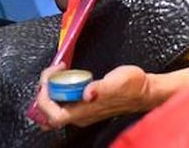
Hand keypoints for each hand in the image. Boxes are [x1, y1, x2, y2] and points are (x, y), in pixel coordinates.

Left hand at [33, 63, 152, 129]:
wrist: (144, 91)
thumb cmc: (133, 87)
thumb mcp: (119, 82)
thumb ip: (102, 88)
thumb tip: (88, 93)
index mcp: (86, 111)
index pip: (54, 115)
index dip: (45, 99)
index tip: (50, 77)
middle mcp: (81, 115)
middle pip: (48, 114)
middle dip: (43, 92)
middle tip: (52, 72)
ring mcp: (82, 112)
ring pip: (54, 109)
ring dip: (49, 91)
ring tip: (55, 73)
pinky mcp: (85, 105)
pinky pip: (62, 103)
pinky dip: (57, 90)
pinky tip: (64, 77)